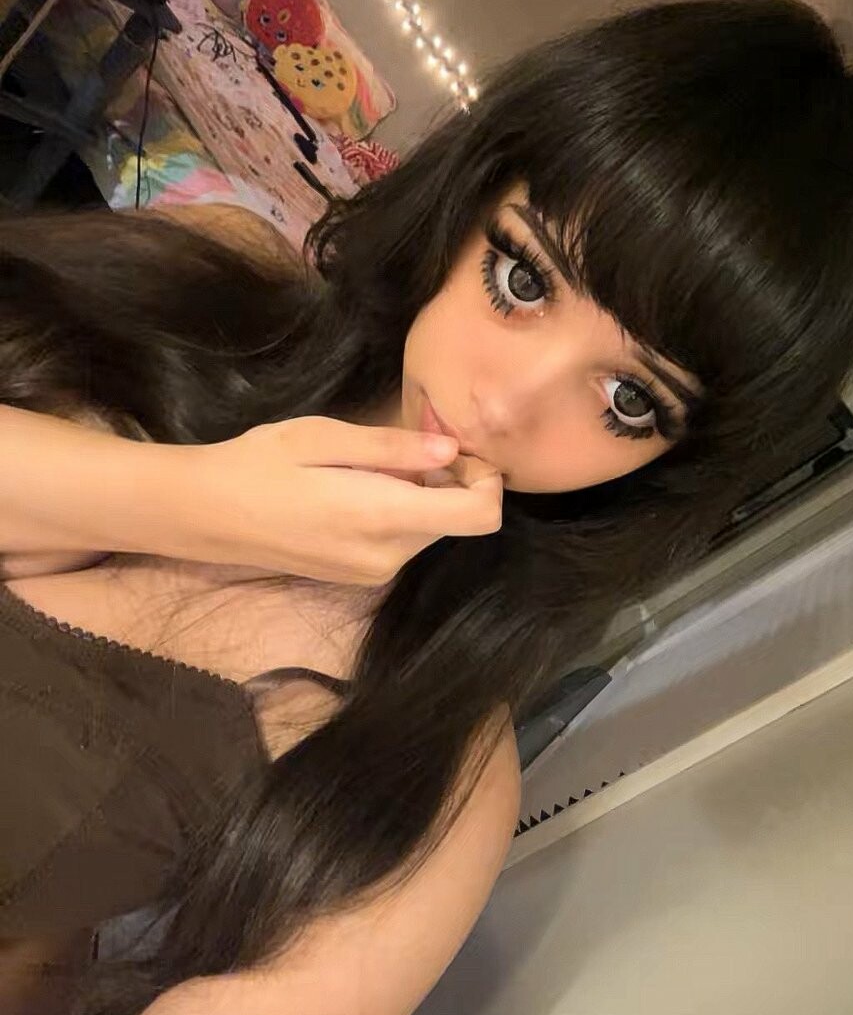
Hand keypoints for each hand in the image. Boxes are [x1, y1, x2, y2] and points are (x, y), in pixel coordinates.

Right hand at [170, 416, 502, 584]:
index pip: (479, 516)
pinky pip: (402, 541)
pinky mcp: (359, 577)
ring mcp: (372, 573)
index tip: (459, 450)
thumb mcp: (323, 438)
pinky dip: (401, 512)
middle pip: (457, 520)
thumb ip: (393, 448)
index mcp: (382, 518)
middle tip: (410, 444)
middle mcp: (386, 557)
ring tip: (374, 463)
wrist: (203, 516)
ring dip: (424, 495)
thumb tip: (450, 448)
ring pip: (430, 530)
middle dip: (451, 481)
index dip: (487, 480)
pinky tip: (360, 487)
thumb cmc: (258, 464)